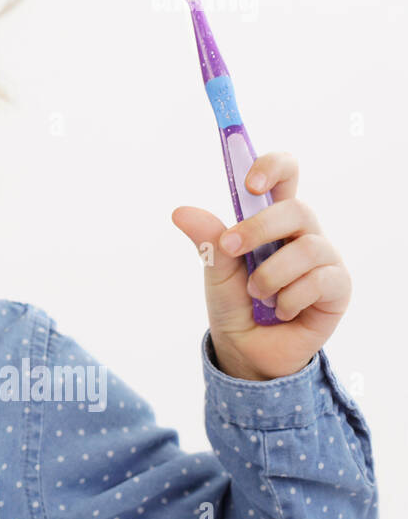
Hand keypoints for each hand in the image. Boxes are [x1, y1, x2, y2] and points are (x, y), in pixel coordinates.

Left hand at [170, 151, 351, 380]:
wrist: (247, 350)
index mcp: (272, 221)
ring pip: (307, 248)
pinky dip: (288, 299)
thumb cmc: (235, 304)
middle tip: (230, 249)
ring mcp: (325, 260)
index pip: (286, 176)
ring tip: (257, 295)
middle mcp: (303, 234)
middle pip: (298, 209)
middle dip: (259, 228)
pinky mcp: (338, 288)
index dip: (273, 167)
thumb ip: (208, 240)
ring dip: (270, 276)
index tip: (250, 183)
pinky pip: (320, 281)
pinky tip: (280, 311)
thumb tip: (181, 212)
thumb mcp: (215, 271)